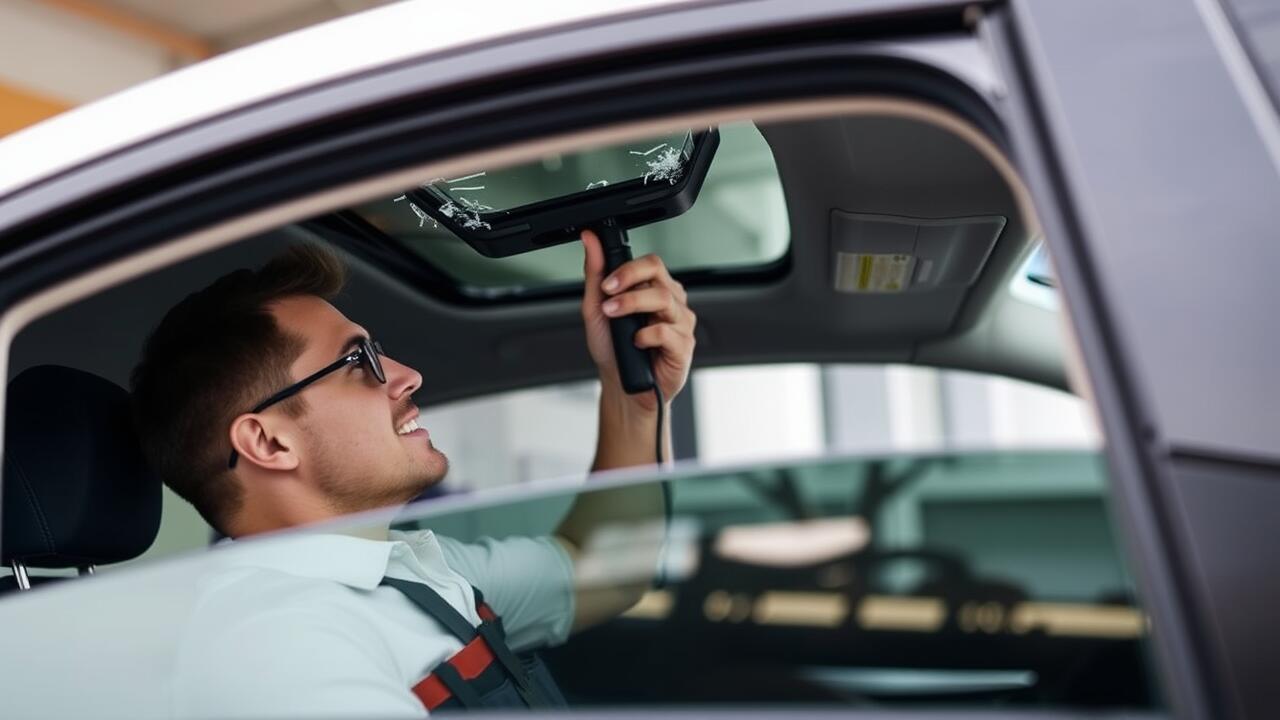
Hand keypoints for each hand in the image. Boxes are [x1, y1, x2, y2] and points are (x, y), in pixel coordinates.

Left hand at [581, 229, 695, 411]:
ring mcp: (681, 324)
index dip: (629, 269)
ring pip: (664, 300)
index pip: (651, 263)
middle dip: (629, 285)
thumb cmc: (613, 349)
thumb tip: (589, 240)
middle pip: (659, 277)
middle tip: (608, 301)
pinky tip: (636, 343)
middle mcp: (672, 302)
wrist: (621, 385)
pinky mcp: (685, 346)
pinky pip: (668, 331)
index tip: (607, 283)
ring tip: (614, 319)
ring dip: (633, 307)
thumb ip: (596, 273)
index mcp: (655, 289)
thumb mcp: (596, 308)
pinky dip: (646, 335)